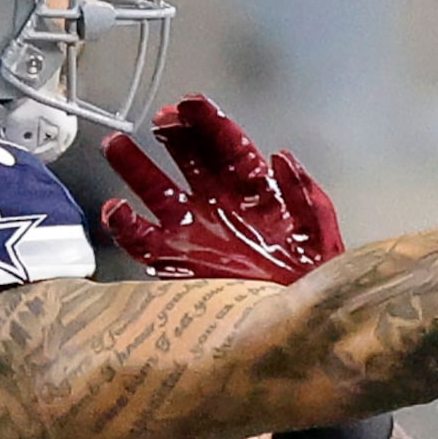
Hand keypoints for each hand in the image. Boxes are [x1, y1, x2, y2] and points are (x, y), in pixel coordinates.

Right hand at [100, 94, 343, 284]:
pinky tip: (114, 210)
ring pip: (158, 192)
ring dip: (137, 168)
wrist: (299, 334)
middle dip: (177, 136)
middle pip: (191, 160)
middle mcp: (222, 207)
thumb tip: (281, 157)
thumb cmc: (314, 287)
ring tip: (117, 146)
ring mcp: (196, 233)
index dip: (211, 123)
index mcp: (258, 195)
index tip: (190, 104)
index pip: (231, 148)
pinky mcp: (176, 264)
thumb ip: (307, 199)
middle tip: (162, 120)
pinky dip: (124, 225)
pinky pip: (142, 241)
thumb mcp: (323, 239)